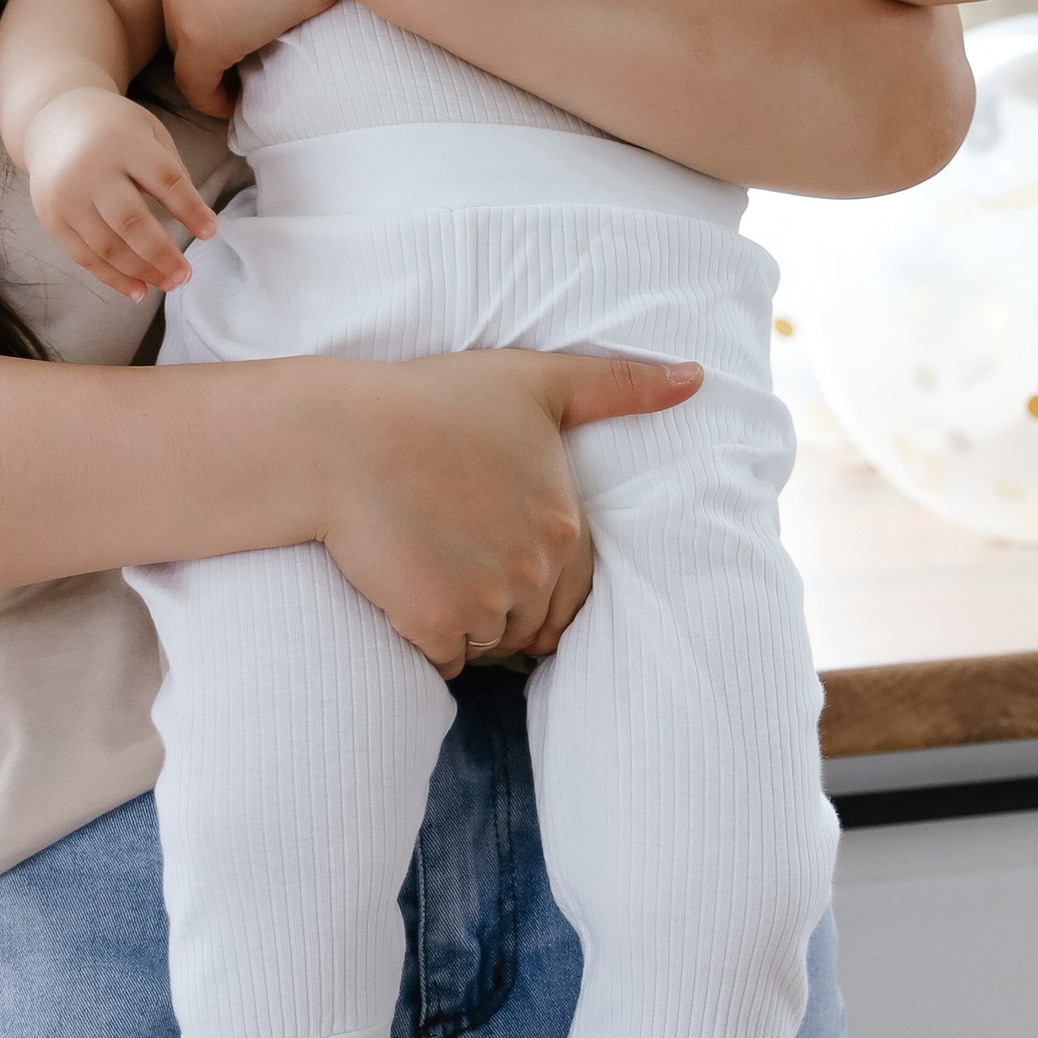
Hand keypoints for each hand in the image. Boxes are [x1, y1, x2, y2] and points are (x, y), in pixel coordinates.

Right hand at [18, 85, 218, 300]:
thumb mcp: (148, 134)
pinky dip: (113, 278)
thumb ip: (171, 172)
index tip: (210, 232)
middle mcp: (91, 170)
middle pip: (131, 222)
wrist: (54, 123)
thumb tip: (196, 221)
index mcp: (124, 143)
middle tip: (186, 275)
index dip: (190, 208)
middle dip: (162, 254)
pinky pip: (85, 257)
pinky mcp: (52, 219)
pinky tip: (139, 289)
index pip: (164, 180)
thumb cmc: (114, 131)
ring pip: (107, 246)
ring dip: (141, 271)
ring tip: (169, 283)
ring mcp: (67, 197)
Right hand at [311, 349, 701, 675]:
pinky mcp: (432, 624)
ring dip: (468, 626)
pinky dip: (430, 644)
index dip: (537, 573)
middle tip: (457, 556)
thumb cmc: (434, 401)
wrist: (342, 436)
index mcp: (565, 525)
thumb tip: (695, 376)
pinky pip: (446, 662)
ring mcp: (484, 602)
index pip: (572, 586)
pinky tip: (408, 596)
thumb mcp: (536, 380)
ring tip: (431, 568)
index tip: (496, 545)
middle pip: (532, 621)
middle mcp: (534, 570)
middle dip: (504, 603)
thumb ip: (620, 384)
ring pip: (490, 644)